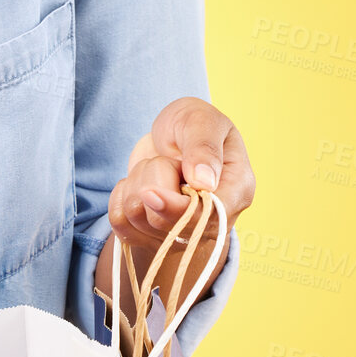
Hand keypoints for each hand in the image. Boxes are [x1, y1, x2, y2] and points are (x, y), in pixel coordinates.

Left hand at [108, 97, 254, 256]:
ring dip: (136, 186)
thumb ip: (203, 147)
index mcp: (236, 192)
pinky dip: (118, 200)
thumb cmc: (193, 124)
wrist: (171, 133)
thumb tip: (204, 183)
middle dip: (153, 184)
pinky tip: (134, 183)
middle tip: (165, 159)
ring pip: (142, 223)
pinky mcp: (155, 235)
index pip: (209, 219)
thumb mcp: (200, 121)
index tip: (149, 191)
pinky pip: (122, 227)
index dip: (176, 209)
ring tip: (154, 167)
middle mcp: (215, 220)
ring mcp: (185, 232)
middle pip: (169, 225)